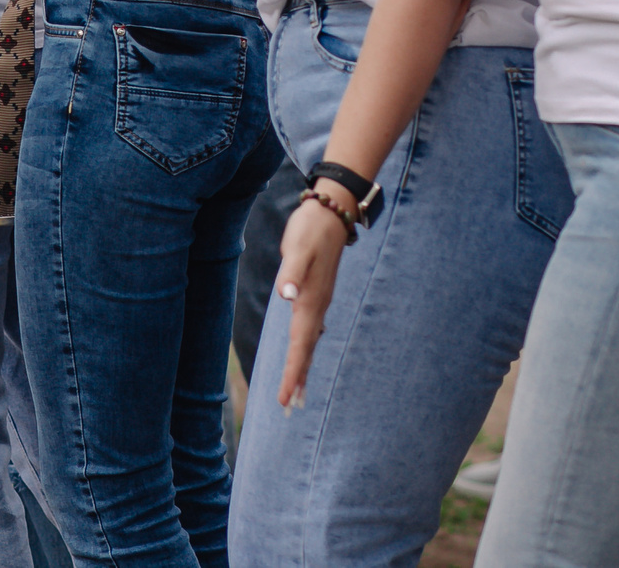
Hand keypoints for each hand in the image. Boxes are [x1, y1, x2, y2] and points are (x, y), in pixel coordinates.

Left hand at [271, 192, 352, 406]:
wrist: (333, 210)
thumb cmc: (311, 228)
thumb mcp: (298, 247)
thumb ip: (292, 271)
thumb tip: (286, 294)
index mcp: (310, 300)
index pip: (300, 344)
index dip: (292, 372)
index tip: (285, 398)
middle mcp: (316, 304)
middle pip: (306, 349)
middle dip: (298, 379)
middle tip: (290, 409)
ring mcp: (319, 299)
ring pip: (310, 341)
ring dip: (302, 366)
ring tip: (297, 392)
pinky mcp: (318, 291)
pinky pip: (310, 328)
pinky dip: (305, 345)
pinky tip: (304, 350)